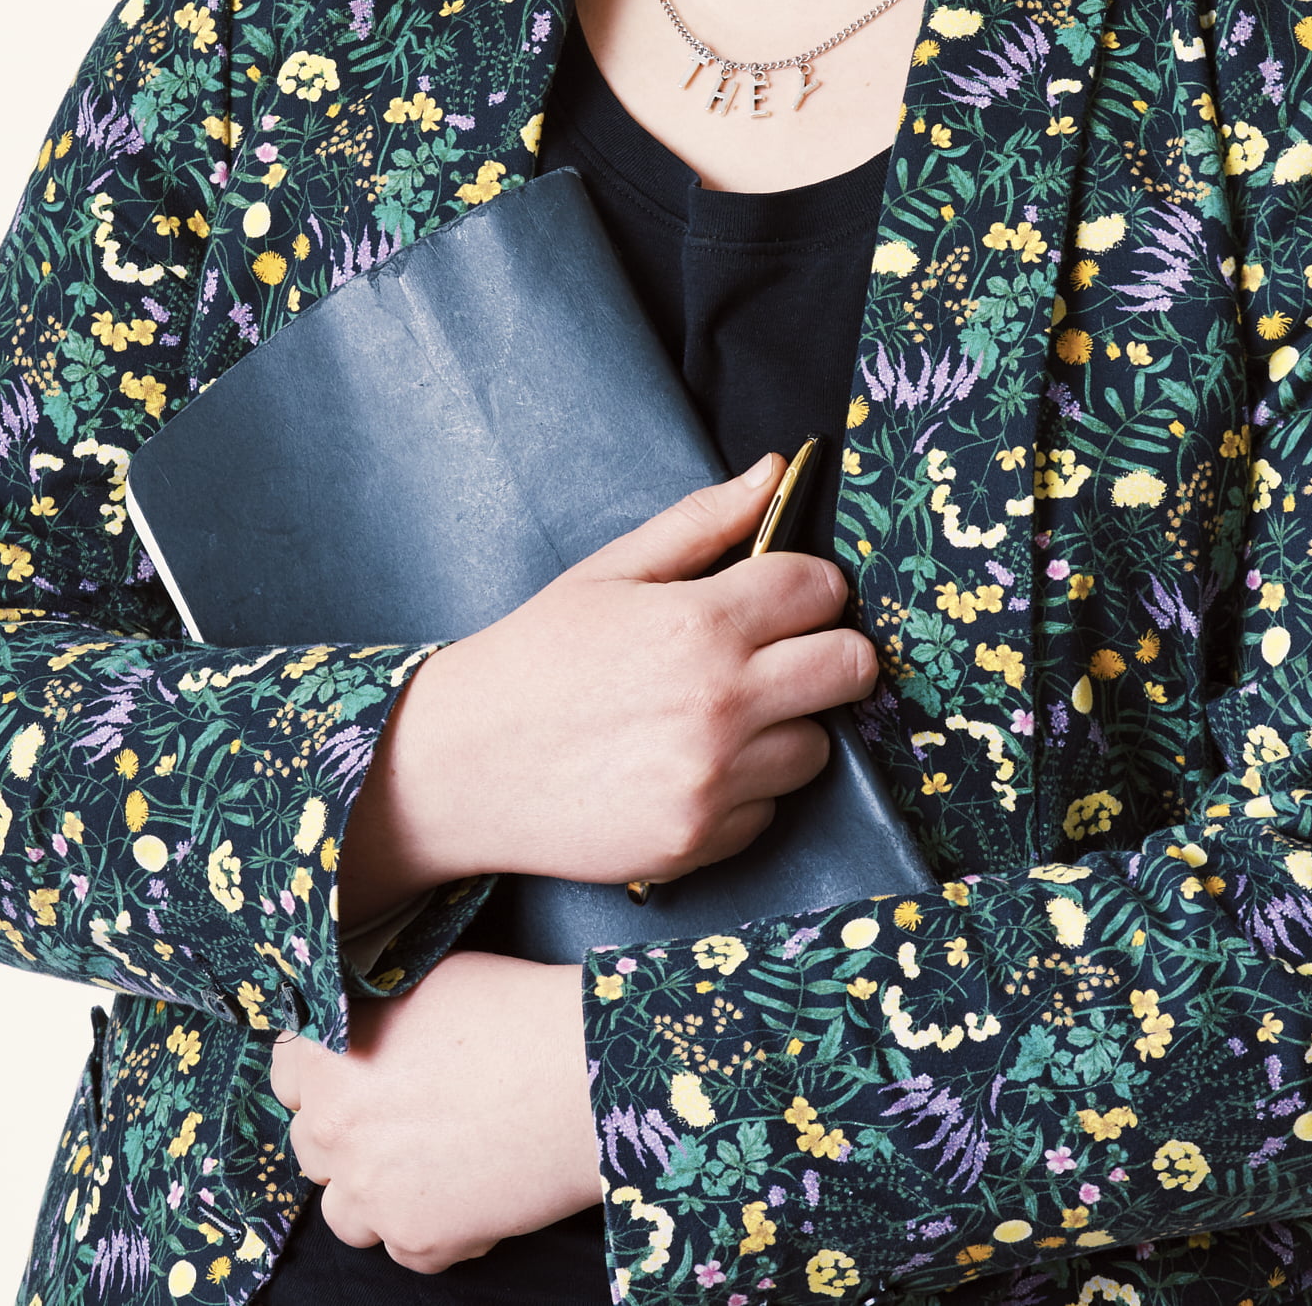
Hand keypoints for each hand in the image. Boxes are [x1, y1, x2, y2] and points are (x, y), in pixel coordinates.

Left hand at [270, 951, 595, 1269]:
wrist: (583, 1078)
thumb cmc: (517, 1015)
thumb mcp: (429, 982)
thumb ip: (373, 1011)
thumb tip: (359, 1020)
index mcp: (331, 1059)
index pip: (286, 1074)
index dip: (318, 1071)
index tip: (346, 1073)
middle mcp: (337, 1130)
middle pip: (311, 1145)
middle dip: (348, 1134)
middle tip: (401, 1117)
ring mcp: (373, 1193)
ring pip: (345, 1210)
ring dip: (379, 1190)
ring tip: (437, 1158)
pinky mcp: (417, 1240)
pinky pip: (403, 1246)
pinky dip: (432, 1225)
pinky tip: (474, 1186)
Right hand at [340, 454, 878, 920]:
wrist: (460, 765)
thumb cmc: (535, 657)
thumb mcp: (609, 571)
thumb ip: (702, 522)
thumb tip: (775, 470)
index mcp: (700, 624)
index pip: (822, 589)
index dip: (809, 585)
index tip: (784, 594)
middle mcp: (721, 704)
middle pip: (851, 668)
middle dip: (828, 650)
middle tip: (781, 653)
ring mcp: (714, 781)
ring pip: (819, 746)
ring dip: (787, 726)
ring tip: (722, 716)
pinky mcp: (701, 841)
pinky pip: (770, 809)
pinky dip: (746, 789)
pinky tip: (690, 765)